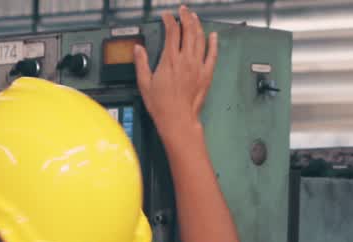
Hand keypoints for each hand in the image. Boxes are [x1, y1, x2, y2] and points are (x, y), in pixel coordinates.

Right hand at [133, 6, 218, 132]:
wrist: (177, 119)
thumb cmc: (161, 105)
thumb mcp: (144, 83)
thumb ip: (141, 63)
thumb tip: (138, 49)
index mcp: (169, 60)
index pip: (172, 32)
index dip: (169, 20)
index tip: (166, 16)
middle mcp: (185, 60)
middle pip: (188, 30)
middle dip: (185, 17)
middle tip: (183, 10)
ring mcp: (198, 66)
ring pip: (200, 38)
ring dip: (197, 25)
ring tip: (194, 17)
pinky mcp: (206, 74)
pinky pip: (212, 54)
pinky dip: (213, 43)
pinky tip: (213, 35)